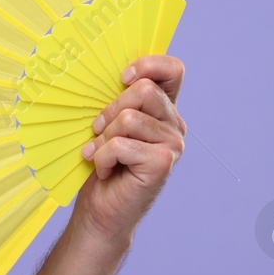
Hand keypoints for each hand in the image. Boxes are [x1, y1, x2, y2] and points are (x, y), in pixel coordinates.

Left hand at [73, 54, 186, 245]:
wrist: (101, 209)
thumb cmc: (102, 163)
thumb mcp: (108, 124)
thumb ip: (118, 99)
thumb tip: (102, 74)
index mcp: (163, 109)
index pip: (172, 70)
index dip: (147, 65)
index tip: (122, 79)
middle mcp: (174, 124)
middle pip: (143, 90)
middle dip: (110, 110)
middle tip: (99, 132)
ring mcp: (173, 144)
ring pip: (128, 118)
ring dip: (103, 139)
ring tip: (102, 155)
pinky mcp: (163, 163)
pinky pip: (121, 144)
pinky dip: (102, 157)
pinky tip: (106, 170)